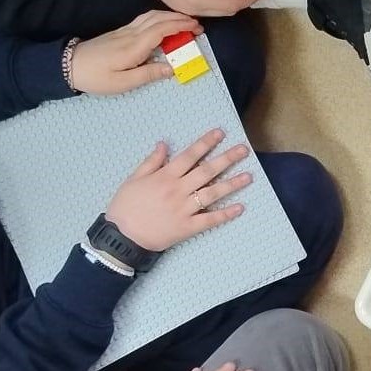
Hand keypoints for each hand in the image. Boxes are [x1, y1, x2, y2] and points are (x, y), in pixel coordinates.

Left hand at [69, 11, 203, 94]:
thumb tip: (171, 68)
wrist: (68, 65)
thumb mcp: (122, 83)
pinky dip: (159, 17)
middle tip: (197, 24)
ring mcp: (124, 31)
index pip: (162, 30)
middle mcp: (131, 34)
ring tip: (184, 21)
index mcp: (134, 46)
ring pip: (150, 16)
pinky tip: (164, 22)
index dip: (180, 26)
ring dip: (169, 15)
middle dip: (179, 18)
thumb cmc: (96, 77)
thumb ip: (148, 75)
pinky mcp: (120, 32)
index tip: (197, 28)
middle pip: (158, 18)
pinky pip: (144, 19)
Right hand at [104, 127, 251, 251]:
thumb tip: (164, 144)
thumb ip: (151, 162)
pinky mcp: (187, 227)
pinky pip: (210, 220)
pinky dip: (225, 214)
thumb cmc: (125, 206)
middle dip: (226, 159)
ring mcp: (184, 209)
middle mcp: (178, 190)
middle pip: (206, 171)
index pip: (190, 156)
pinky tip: (240, 207)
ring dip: (232, 184)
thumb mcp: (133, 179)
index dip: (205, 143)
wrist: (122, 236)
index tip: (220, 133)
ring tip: (249, 176)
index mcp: (164, 177)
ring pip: (212, 194)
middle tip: (243, 150)